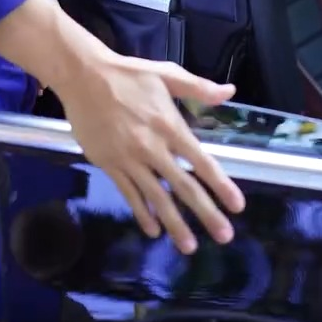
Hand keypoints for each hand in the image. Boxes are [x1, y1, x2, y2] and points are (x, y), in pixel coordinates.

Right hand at [55, 54, 244, 253]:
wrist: (83, 76)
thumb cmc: (128, 74)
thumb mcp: (165, 74)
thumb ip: (198, 87)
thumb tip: (230, 91)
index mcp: (169, 125)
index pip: (201, 161)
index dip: (221, 185)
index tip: (237, 206)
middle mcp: (153, 147)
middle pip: (183, 186)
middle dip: (206, 213)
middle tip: (225, 236)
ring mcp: (129, 159)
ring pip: (156, 198)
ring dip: (175, 224)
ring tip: (190, 247)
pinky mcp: (109, 164)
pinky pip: (129, 194)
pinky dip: (142, 213)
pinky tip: (152, 230)